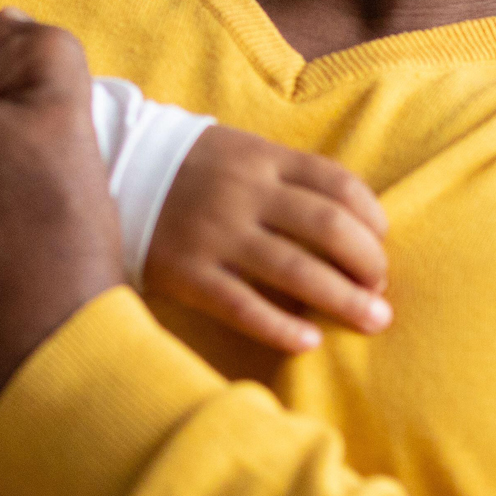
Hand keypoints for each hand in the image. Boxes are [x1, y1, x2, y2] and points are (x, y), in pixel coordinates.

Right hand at [146, 126, 390, 353]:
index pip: (338, 183)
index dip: (372, 218)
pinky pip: (245, 306)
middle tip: (380, 290)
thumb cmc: (194, 170)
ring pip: (296, 270)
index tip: (380, 244)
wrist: (115, 171)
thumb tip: (353, 224)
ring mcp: (216, 233)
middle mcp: (244, 193)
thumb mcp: (241, 153)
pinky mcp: (188, 272)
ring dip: (344, 299)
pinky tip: (310, 342)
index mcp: (262, 158)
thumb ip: (289, 179)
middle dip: (368, 262)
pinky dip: (283, 328)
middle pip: (328, 226)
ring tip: (372, 320)